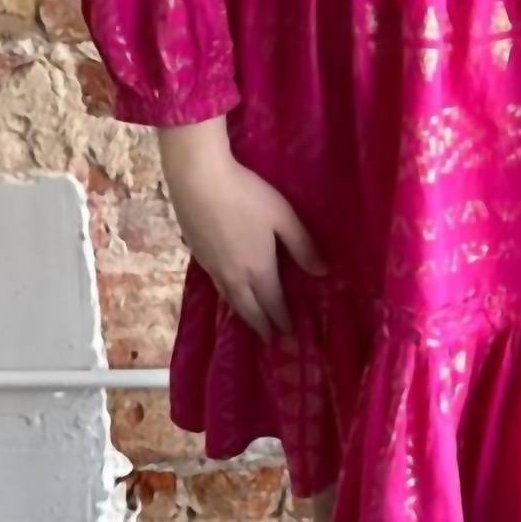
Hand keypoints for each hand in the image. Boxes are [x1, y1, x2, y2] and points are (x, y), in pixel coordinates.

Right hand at [156, 119, 326, 341]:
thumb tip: (323, 272)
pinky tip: (228, 291)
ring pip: (230, 299)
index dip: (282, 320)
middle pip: (249, 308)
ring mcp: (212, 266)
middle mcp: (234, 275)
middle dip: (262, 326)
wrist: (197, 179)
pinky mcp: (197, 255)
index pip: (273, 303)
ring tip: (251, 323)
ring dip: (243, 314)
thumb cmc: (246, 195)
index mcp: (258, 268)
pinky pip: (216, 286)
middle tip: (272, 342)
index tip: (290, 336)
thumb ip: (302, 246)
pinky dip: (227, 297)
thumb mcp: (283, 217)